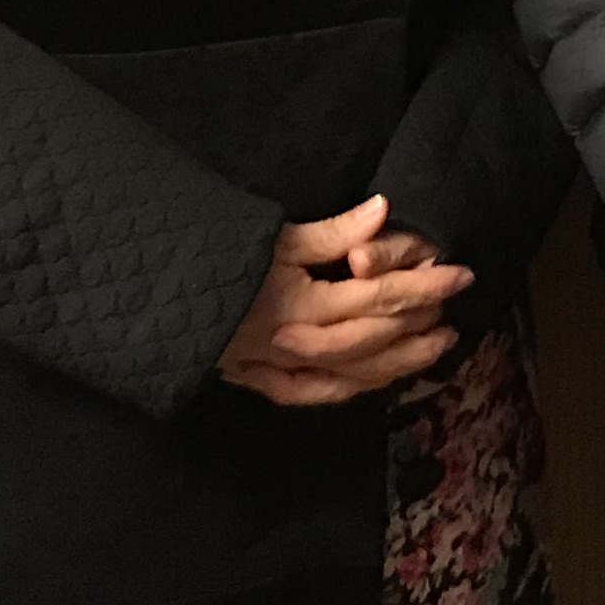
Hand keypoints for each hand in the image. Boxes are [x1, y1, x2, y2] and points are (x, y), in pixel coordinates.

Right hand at [217, 195, 470, 407]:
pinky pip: (308, 393)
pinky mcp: (255, 380)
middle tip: (454, 310)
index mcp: (300, 304)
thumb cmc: (210, 255)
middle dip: (417, 324)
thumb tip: (385, 210)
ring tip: (433, 345)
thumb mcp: (272, 236)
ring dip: (396, 362)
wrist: (145, 292)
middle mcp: (294, 344)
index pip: (376, 297)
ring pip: (350, 375)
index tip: (459, 273)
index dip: (422, 285)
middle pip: (371, 340)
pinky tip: (369, 382)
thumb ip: (331, 231)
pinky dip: (344, 389)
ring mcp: (275, 369)